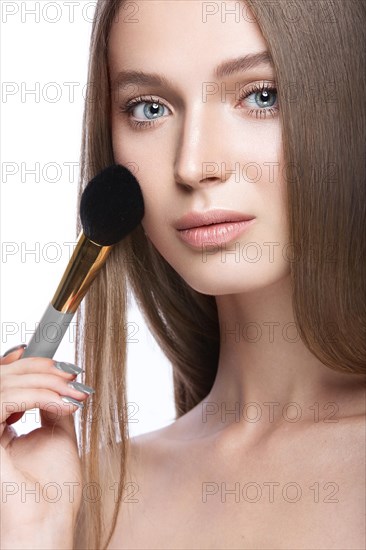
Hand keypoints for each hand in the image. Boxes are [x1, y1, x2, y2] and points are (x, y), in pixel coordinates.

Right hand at [0, 346, 91, 539]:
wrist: (50, 520)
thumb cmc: (54, 488)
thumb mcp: (58, 433)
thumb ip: (52, 404)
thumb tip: (60, 378)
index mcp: (1, 426)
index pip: (5, 383)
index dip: (25, 364)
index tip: (59, 362)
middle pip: (4, 377)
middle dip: (42, 370)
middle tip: (72, 376)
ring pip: (4, 384)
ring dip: (46, 383)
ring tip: (72, 395)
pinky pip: (3, 401)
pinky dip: (37, 396)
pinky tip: (61, 405)